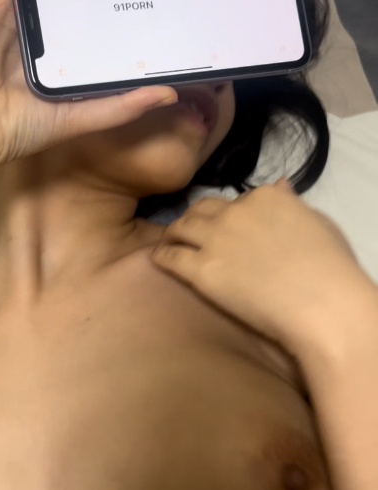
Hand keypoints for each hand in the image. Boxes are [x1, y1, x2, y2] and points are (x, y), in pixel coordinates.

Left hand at [150, 178, 371, 354]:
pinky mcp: (202, 270)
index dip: (232, 214)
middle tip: (191, 231)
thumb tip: (282, 186)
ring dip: (174, 232)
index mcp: (266, 197)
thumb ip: (293, 204)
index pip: (238, 199)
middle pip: (203, 208)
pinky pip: (171, 256)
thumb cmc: (331, 267)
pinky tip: (158, 259)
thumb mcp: (318, 223)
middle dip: (196, 217)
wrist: (320, 303)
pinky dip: (162, 255)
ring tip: (169, 241)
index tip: (231, 227)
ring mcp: (215, 239)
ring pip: (181, 226)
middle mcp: (235, 211)